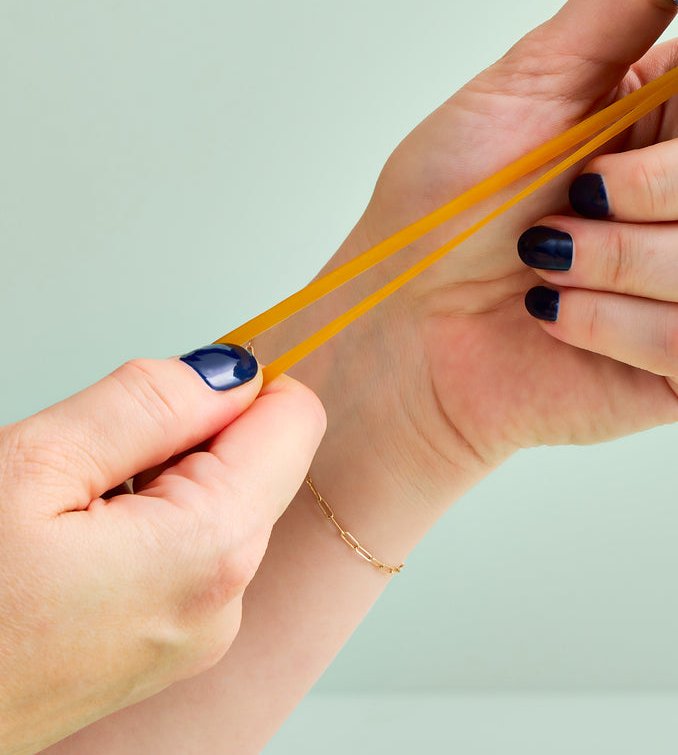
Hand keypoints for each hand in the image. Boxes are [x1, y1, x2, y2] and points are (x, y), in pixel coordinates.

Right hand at [0, 350, 324, 753]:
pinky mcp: (162, 655)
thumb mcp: (36, 466)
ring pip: (218, 506)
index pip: (296, 420)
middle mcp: (225, 603)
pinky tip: (68, 554)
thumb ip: (152, 401)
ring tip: (66, 519)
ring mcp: (195, 637)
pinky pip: (185, 556)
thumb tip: (232, 368)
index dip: (237, 384)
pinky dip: (142, 530)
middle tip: (88, 468)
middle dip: (183, 439)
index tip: (168, 392)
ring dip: (156, 484)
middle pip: (257, 462)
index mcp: (213, 549)